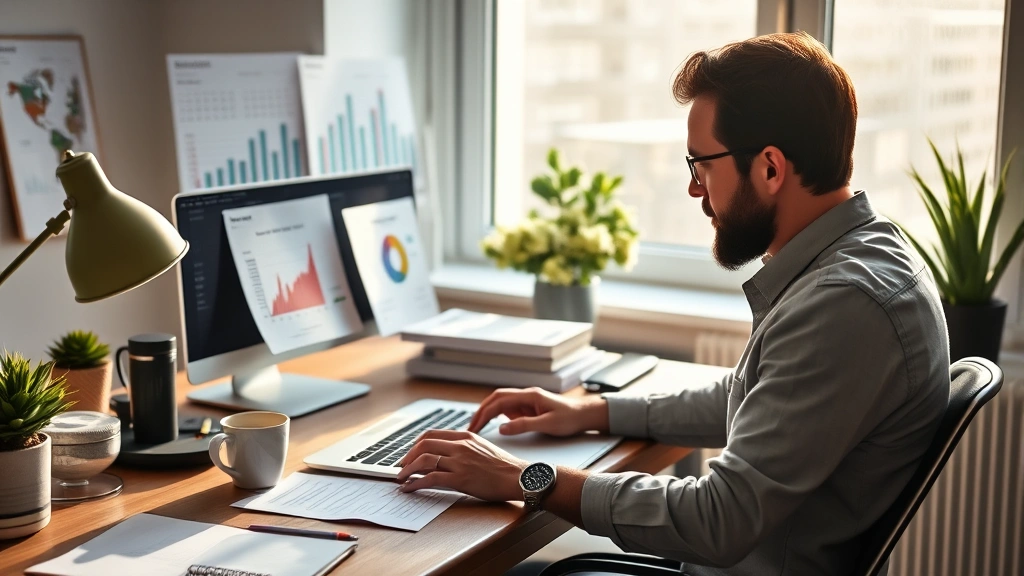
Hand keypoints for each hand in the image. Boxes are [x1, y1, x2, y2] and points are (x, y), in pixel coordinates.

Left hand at [397, 430, 526, 500]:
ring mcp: (459, 462)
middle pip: (424, 444)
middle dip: (407, 456)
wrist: (518, 477)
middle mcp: (460, 446)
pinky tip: (410, 488)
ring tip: (401, 478)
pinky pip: (430, 478)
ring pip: (424, 460)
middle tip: (400, 466)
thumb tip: (446, 452)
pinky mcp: (460, 479)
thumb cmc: (503, 466)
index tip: (409, 453)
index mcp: (465, 436)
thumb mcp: (482, 447)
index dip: (416, 444)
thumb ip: (464, 446)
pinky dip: (415, 483)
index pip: (432, 434)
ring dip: (407, 470)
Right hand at [467, 387, 608, 436]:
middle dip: (481, 412)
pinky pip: (508, 409)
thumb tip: (501, 428)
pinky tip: (493, 426)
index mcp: (529, 396)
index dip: (484, 413)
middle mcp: (526, 395)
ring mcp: (527, 401)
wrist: (585, 415)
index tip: (474, 427)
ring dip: (487, 413)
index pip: (499, 401)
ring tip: (477, 428)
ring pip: (500, 403)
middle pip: (496, 398)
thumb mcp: (548, 424)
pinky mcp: (529, 408)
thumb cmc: (570, 418)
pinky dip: (497, 416)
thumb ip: (524, 425)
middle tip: (470, 428)